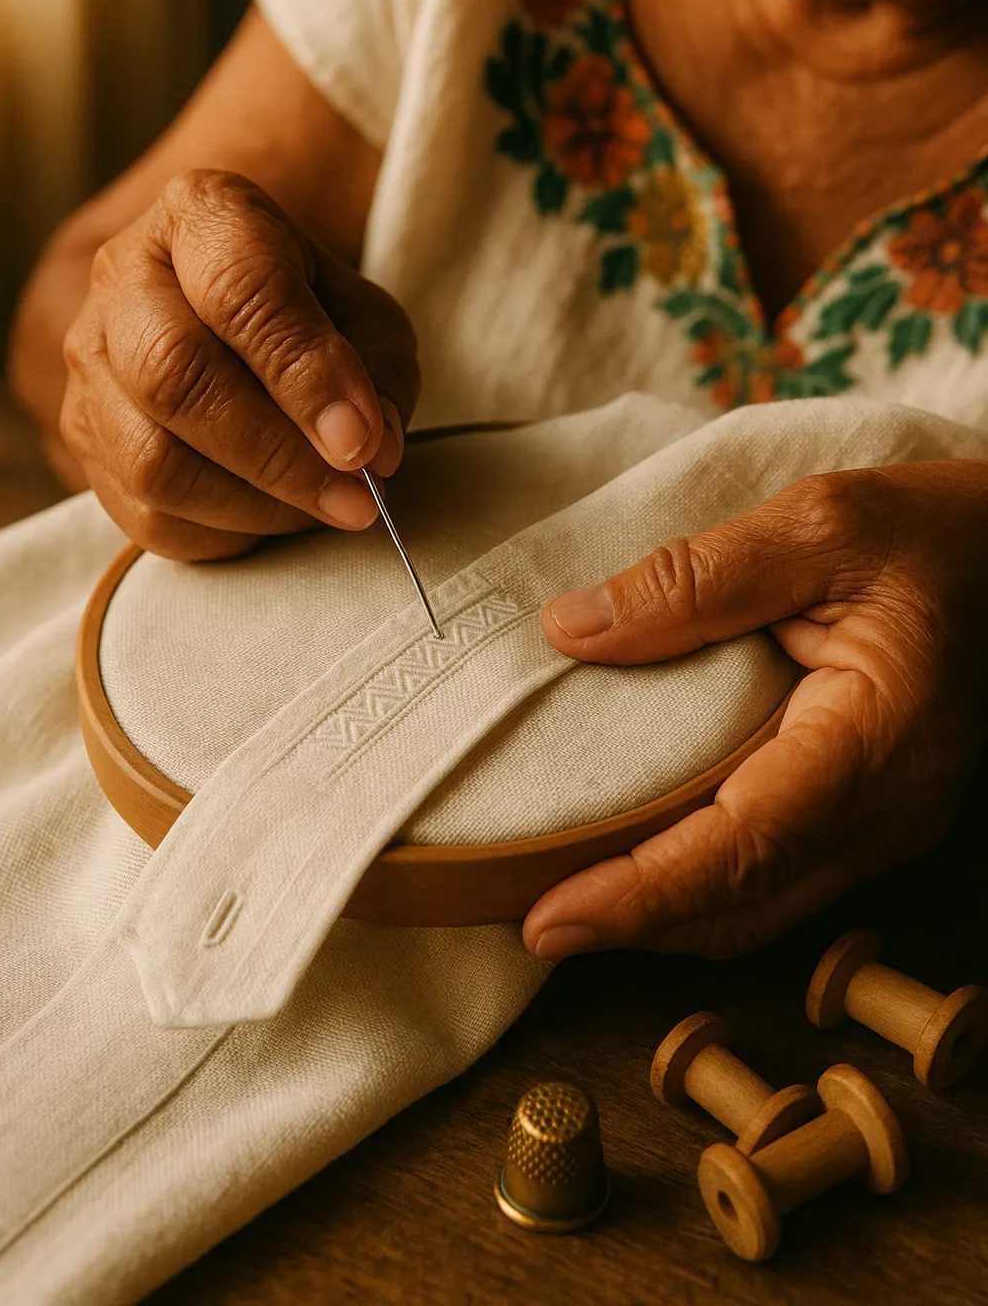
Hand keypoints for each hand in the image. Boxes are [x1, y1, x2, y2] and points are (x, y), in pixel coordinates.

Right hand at [60, 170, 418, 558]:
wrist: (227, 312)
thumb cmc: (310, 311)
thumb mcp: (365, 316)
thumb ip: (378, 373)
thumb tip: (369, 451)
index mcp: (201, 215)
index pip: (240, 291)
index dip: (305, 375)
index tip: (363, 440)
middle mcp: (124, 278)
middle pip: (175, 375)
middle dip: (278, 453)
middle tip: (356, 494)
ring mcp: (91, 362)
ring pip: (152, 460)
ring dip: (256, 505)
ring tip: (327, 510)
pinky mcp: (84, 438)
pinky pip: (144, 515)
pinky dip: (224, 533)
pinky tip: (277, 517)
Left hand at [523, 461, 987, 960]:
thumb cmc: (930, 533)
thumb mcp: (818, 524)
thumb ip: (695, 578)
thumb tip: (572, 629)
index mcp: (877, 738)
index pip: (744, 847)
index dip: (642, 895)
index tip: (548, 918)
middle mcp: (889, 808)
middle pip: (745, 905)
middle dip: (631, 929)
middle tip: (522, 920)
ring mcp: (887, 825)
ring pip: (760, 910)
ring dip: (660, 921)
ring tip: (561, 904)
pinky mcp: (871, 819)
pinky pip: (778, 881)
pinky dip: (700, 890)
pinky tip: (637, 870)